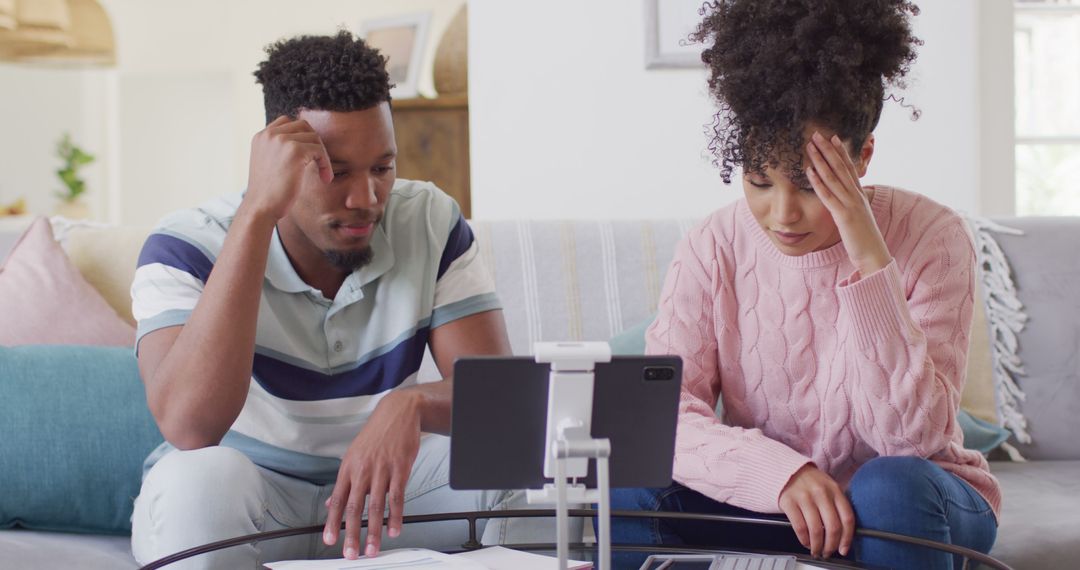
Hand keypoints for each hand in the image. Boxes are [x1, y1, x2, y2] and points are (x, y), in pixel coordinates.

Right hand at [243, 115, 333, 221]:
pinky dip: (325, 164)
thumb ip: (279, 150)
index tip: (308, 155)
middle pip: (303, 125)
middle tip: (318, 162)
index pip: (286, 122)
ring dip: (322, 155)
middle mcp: (269, 134)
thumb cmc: (268, 193)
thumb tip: (303, 144)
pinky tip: (325, 178)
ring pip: (314, 137)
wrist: (261, 208)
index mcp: (261, 136)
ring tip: (323, 174)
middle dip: (314, 142)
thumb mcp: (268, 164)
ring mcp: (281, 140)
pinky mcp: (295, 151)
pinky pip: (319, 150)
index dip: (302, 136)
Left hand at [323, 391, 421, 558]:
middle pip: (354, 507)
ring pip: (375, 506)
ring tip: (372, 548)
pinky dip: (395, 516)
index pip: (338, 500)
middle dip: (351, 534)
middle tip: (351, 553)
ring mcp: (382, 469)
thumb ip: (344, 482)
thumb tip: (331, 504)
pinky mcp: (400, 468)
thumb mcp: (354, 454)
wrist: (398, 412)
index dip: (332, 523)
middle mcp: (362, 470)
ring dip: (373, 530)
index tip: (330, 540)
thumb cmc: (377, 434)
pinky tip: (394, 529)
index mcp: (348, 467)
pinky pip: (397, 497)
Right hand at [778, 464, 855, 558]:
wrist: (787, 469)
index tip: (844, 549)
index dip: (847, 538)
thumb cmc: (810, 482)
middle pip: (832, 527)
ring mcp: (804, 497)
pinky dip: (804, 539)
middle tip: (828, 552)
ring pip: (816, 530)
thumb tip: (843, 535)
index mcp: (835, 490)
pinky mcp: (789, 501)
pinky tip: (805, 542)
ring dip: (817, 545)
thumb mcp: (829, 487)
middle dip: (831, 545)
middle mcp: (821, 493)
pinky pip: (800, 527)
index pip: (847, 518)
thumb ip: (837, 505)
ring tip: (816, 550)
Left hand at [805, 132, 891, 276]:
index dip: (841, 152)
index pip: (850, 168)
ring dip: (820, 160)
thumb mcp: (858, 217)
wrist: (874, 256)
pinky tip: (809, 171)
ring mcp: (851, 204)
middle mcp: (856, 196)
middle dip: (828, 149)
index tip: (832, 137)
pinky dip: (818, 182)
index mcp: (860, 195)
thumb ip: (851, 205)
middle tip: (817, 133)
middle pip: (841, 167)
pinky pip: (828, 196)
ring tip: (810, 146)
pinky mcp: (844, 216)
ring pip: (834, 177)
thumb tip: (843, 199)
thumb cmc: (864, 239)